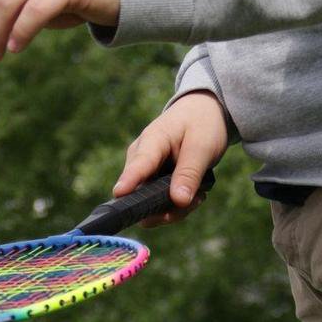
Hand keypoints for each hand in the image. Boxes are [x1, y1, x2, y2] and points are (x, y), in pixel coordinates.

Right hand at [115, 91, 228, 227]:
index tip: (119, 194)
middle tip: (197, 200)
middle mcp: (140, 158)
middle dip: (167, 207)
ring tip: (200, 195)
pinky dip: (177, 205)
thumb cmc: (201, 124)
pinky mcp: (150, 182)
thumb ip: (190, 173)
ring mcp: (143, 172)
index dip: (129, 181)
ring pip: (149, 204)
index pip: (139, 163)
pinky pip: (158, 203)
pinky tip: (195, 194)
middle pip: (141, 193)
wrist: (201, 113)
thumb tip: (178, 201)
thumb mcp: (203, 146)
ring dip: (176, 208)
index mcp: (152, 140)